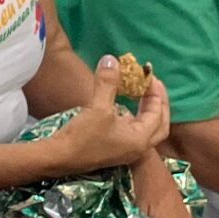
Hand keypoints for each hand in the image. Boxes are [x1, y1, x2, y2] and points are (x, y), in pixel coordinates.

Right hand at [46, 57, 170, 173]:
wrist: (59, 158)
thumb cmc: (83, 136)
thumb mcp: (98, 107)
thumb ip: (108, 83)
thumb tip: (112, 59)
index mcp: (140, 139)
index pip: (158, 113)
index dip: (155, 92)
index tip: (147, 75)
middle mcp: (138, 147)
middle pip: (159, 124)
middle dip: (159, 104)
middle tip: (151, 86)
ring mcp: (126, 151)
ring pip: (146, 129)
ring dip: (147, 112)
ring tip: (139, 94)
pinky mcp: (114, 150)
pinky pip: (133, 132)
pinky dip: (134, 118)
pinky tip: (122, 109)